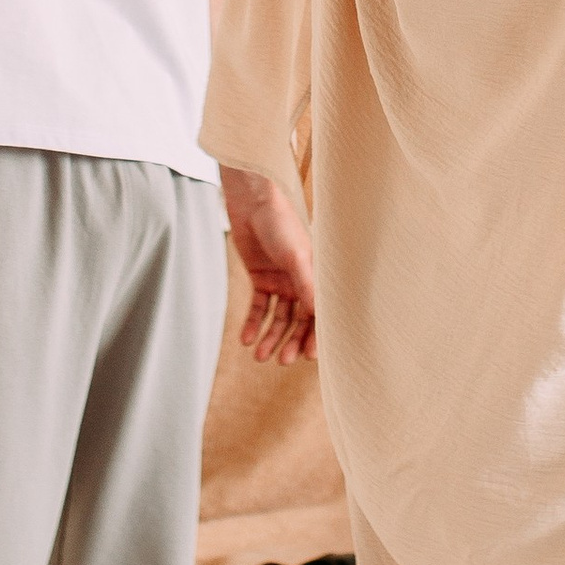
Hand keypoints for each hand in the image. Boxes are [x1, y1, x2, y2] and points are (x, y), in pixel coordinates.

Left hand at [219, 164, 317, 364]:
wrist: (253, 203)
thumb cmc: (281, 224)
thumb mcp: (296, 256)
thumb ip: (306, 284)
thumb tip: (317, 314)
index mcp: (316, 276)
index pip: (318, 313)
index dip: (315, 335)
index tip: (308, 357)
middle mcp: (300, 282)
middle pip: (297, 320)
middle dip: (290, 341)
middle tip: (282, 361)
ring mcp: (280, 282)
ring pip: (277, 318)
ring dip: (270, 337)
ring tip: (260, 356)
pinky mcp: (260, 279)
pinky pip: (258, 307)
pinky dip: (252, 323)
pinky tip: (246, 339)